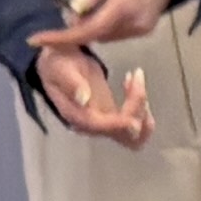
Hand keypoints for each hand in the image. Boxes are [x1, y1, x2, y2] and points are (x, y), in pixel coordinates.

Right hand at [32, 34, 154, 146]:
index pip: (102, 127)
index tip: (134, 112)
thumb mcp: (60, 67)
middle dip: (137, 111)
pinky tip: (132, 80)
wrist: (57, 64)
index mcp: (77, 116)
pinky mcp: (114, 116)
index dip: (120, 124)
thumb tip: (83, 99)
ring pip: (135, 135)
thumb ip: (71, 82)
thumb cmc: (57, 65)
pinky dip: (142, 106)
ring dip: (143, 112)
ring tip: (136, 80)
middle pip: (126, 136)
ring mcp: (106, 123)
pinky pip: (135, 122)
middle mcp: (93, 125)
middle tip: (136, 80)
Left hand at [55, 0, 197, 45]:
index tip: (35, 39)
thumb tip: (73, 10)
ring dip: (90, 26)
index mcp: (124, 7)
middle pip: (95, 35)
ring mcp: (142, 27)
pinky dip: (103, 24)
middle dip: (75, 29)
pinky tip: (102, 5)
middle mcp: (134, 24)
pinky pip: (116, 31)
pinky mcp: (146, 26)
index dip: (61, 37)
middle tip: (62, 9)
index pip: (87, 31)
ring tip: (84, 3)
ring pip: (105, 35)